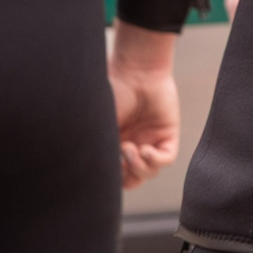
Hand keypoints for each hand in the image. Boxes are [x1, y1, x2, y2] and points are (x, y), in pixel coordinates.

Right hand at [109, 24, 180, 190]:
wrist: (134, 73)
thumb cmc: (111, 94)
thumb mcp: (97, 126)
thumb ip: (93, 150)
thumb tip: (85, 174)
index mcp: (113, 143)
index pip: (115, 175)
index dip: (109, 179)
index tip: (102, 168)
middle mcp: (132, 144)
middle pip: (133, 179)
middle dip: (126, 178)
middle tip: (118, 162)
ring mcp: (151, 139)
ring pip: (150, 172)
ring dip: (138, 167)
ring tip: (129, 148)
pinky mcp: (168, 133)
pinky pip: (166, 159)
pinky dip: (154, 160)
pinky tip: (144, 149)